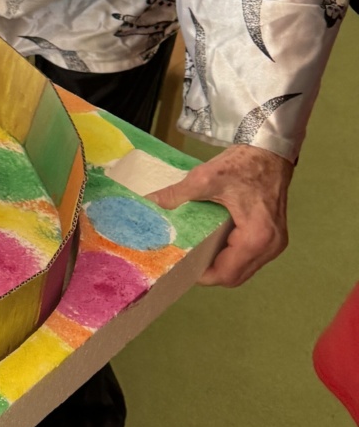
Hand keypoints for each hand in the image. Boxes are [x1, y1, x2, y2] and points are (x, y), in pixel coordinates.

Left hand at [151, 142, 290, 286]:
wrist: (270, 149)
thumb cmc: (243, 164)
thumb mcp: (206, 178)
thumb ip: (178, 194)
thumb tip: (151, 202)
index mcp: (256, 238)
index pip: (227, 274)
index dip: (202, 275)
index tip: (181, 267)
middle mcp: (270, 246)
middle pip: (236, 276)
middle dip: (210, 272)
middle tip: (186, 261)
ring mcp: (275, 242)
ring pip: (244, 268)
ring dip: (222, 264)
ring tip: (197, 254)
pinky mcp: (273, 235)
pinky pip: (250, 256)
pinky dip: (232, 255)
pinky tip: (215, 244)